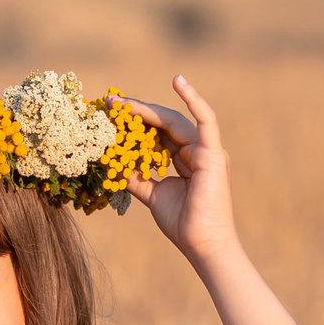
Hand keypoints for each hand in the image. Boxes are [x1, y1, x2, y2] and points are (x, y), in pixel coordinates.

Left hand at [109, 75, 237, 262]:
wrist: (201, 244)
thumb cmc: (182, 223)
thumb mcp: (152, 195)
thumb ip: (137, 178)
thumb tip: (115, 165)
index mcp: (184, 158)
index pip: (157, 133)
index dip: (134, 122)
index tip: (110, 114)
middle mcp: (197, 149)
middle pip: (163, 123)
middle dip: (136, 112)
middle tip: (110, 102)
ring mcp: (207, 149)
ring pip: (174, 121)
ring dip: (147, 110)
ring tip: (122, 103)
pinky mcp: (214, 153)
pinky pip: (205, 119)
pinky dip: (193, 99)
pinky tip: (178, 81)